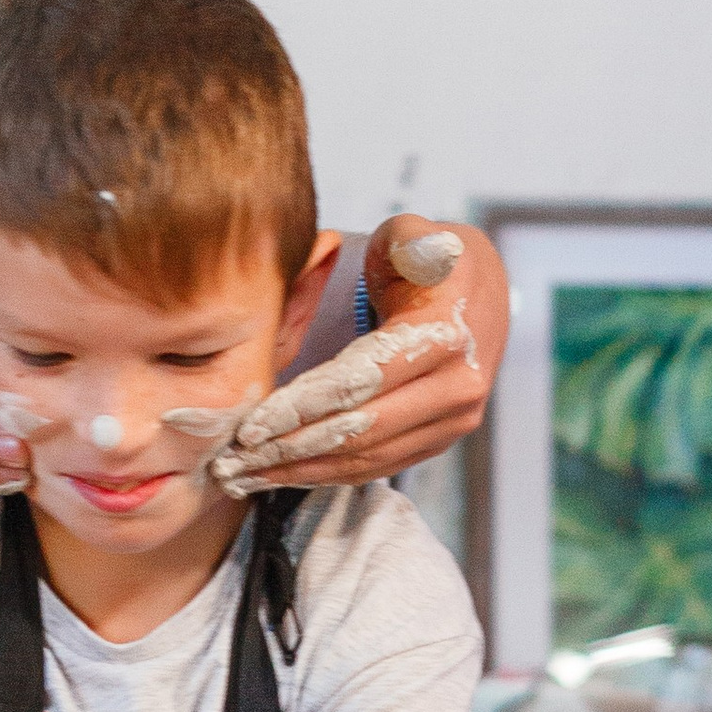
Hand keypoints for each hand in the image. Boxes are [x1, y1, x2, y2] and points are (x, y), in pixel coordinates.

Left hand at [211, 218, 504, 492]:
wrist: (479, 291)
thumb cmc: (427, 258)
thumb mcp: (414, 235)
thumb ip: (409, 240)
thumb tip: (414, 250)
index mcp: (445, 336)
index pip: (361, 381)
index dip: (301, 406)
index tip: (250, 425)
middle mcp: (458, 386)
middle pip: (360, 430)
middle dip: (290, 449)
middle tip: (232, 462)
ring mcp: (455, 420)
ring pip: (367, 457)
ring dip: (302, 471)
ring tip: (244, 477)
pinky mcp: (442, 439)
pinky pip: (378, 465)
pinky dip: (327, 473)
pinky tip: (283, 475)